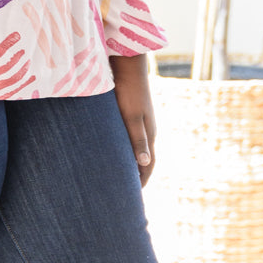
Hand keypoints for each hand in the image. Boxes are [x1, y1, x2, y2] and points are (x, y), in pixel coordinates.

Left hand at [109, 53, 155, 186]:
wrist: (128, 66)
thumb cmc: (128, 92)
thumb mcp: (132, 118)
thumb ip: (138, 141)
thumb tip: (144, 165)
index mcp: (149, 135)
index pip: (148, 165)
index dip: (142, 180)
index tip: (133, 196)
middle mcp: (147, 130)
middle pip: (144, 159)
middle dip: (137, 175)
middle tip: (126, 190)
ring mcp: (140, 122)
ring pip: (137, 149)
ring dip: (130, 163)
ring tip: (119, 175)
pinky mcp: (130, 114)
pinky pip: (129, 138)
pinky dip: (124, 150)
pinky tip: (113, 150)